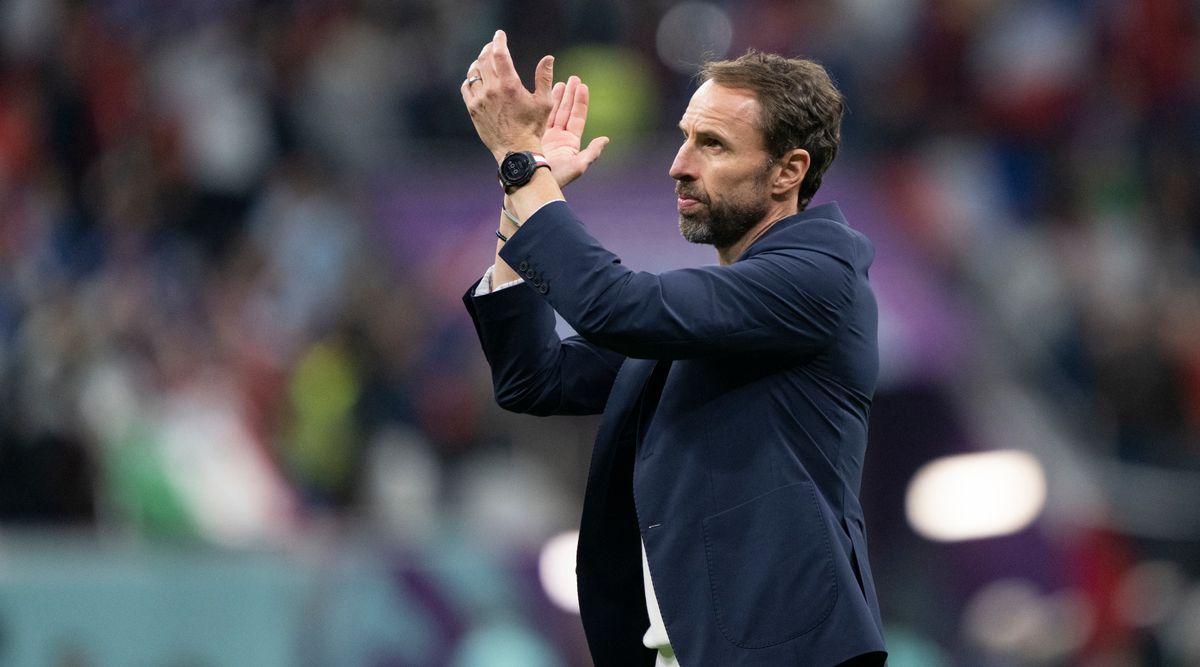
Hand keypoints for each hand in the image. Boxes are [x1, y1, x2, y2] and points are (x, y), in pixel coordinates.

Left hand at [461, 30, 552, 161]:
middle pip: (484, 60)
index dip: (499, 41)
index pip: (500, 54)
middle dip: (489, 49)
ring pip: (474, 72)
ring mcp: (479, 100)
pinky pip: (466, 87)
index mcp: (509, 85)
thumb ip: (544, 78)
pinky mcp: (473, 109)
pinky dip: (471, 79)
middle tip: (493, 46)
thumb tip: (548, 58)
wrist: (516, 152)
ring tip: (484, 60)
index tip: (500, 34)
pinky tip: (476, 78)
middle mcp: (492, 90)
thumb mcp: (544, 102)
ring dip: (479, 62)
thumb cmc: (533, 128)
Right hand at [541, 76, 609, 187]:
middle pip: (566, 112)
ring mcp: (546, 137)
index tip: (582, 86)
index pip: (577, 117)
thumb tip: (605, 139)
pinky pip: (539, 117)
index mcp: (571, 143)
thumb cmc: (554, 179)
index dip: (581, 102)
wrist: (531, 184)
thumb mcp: (577, 166)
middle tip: (573, 78)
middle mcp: (559, 138)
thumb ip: (592, 153)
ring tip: (559, 82)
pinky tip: (541, 94)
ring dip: (556, 97)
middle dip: (569, 95)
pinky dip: (541, 105)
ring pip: (552, 113)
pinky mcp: (533, 137)